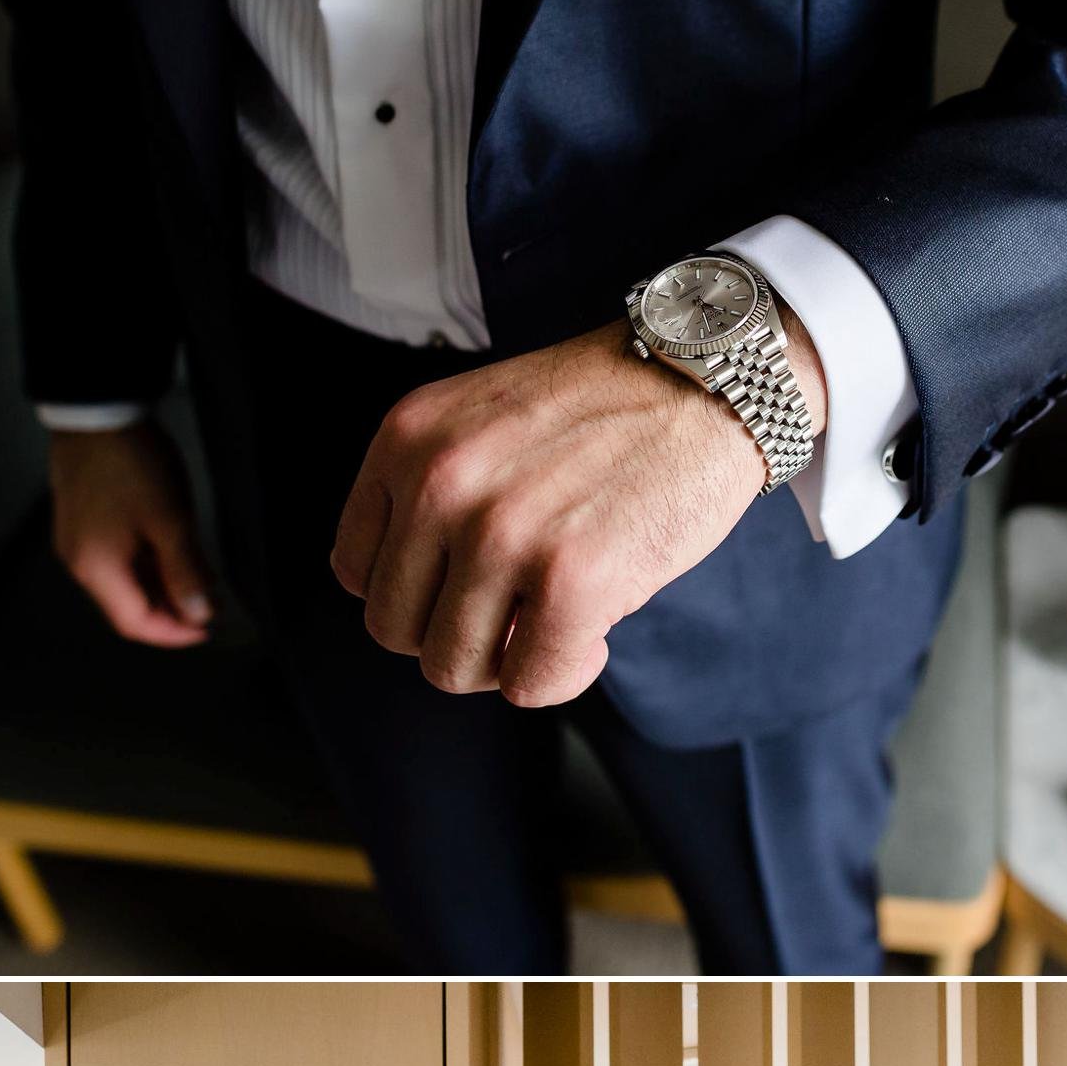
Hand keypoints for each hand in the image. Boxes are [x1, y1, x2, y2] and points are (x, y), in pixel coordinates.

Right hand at [45, 418, 216, 648]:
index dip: (174, 632)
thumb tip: (200, 612)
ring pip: (121, 582)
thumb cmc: (129, 460)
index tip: (207, 627)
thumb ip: (186, 572)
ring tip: (195, 573)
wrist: (97, 409)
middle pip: (126, 606)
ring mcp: (76, 540)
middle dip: (170, 609)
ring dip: (159, 585)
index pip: (135, 623)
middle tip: (208, 600)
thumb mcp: (170, 520)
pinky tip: (168, 549)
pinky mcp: (81, 520)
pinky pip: (114, 557)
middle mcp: (78, 561)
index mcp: (96, 568)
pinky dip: (144, 563)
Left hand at [330, 318, 813, 712]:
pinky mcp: (569, 582)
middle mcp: (439, 484)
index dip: (417, 594)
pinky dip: (565, 673)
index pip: (356, 572)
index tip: (469, 584)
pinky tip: (597, 628)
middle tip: (517, 610)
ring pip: (453, 667)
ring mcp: (501, 535)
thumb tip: (418, 612)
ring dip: (508, 660)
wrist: (710, 380)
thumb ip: (432, 494)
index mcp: (406, 440)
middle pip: (396, 630)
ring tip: (556, 616)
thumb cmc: (607, 409)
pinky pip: (530, 685)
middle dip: (457, 633)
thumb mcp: (482, 422)